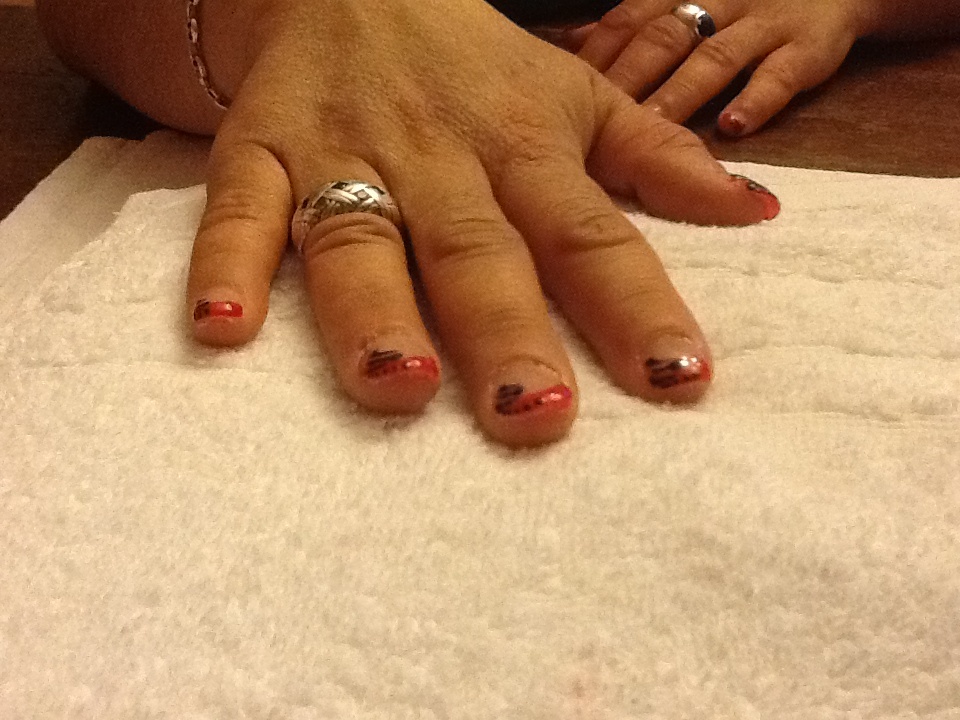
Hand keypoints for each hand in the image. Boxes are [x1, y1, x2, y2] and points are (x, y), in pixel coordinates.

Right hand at [189, 0, 779, 445]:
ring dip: (374, 315)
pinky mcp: (259, 151)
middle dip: (506, 332)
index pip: (593, 235)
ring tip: (396, 387)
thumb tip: (759, 211)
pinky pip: (239, 210)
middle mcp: (439, 159)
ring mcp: (344, 154)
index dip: (636, 306)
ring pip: (360, 239)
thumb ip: (660, 157)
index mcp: (524, 149)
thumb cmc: (477, 64)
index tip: (681, 381)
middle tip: (538, 414)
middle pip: (477, 252)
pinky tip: (223, 328)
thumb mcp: (576, 96)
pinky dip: (229, 263)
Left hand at [575, 0, 866, 134]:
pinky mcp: (811, 46)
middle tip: (592, 122)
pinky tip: (734, 128)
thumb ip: (631, 25)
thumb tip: (568, 43)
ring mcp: (765, 23)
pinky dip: (758, 99)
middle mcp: (719, 2)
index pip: (627, 21)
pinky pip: (783, 73)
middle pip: (664, 39)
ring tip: (653, 130)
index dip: (595, 55)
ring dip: (681, 95)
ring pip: (715, 58)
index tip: (559, 93)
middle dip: (628, 79)